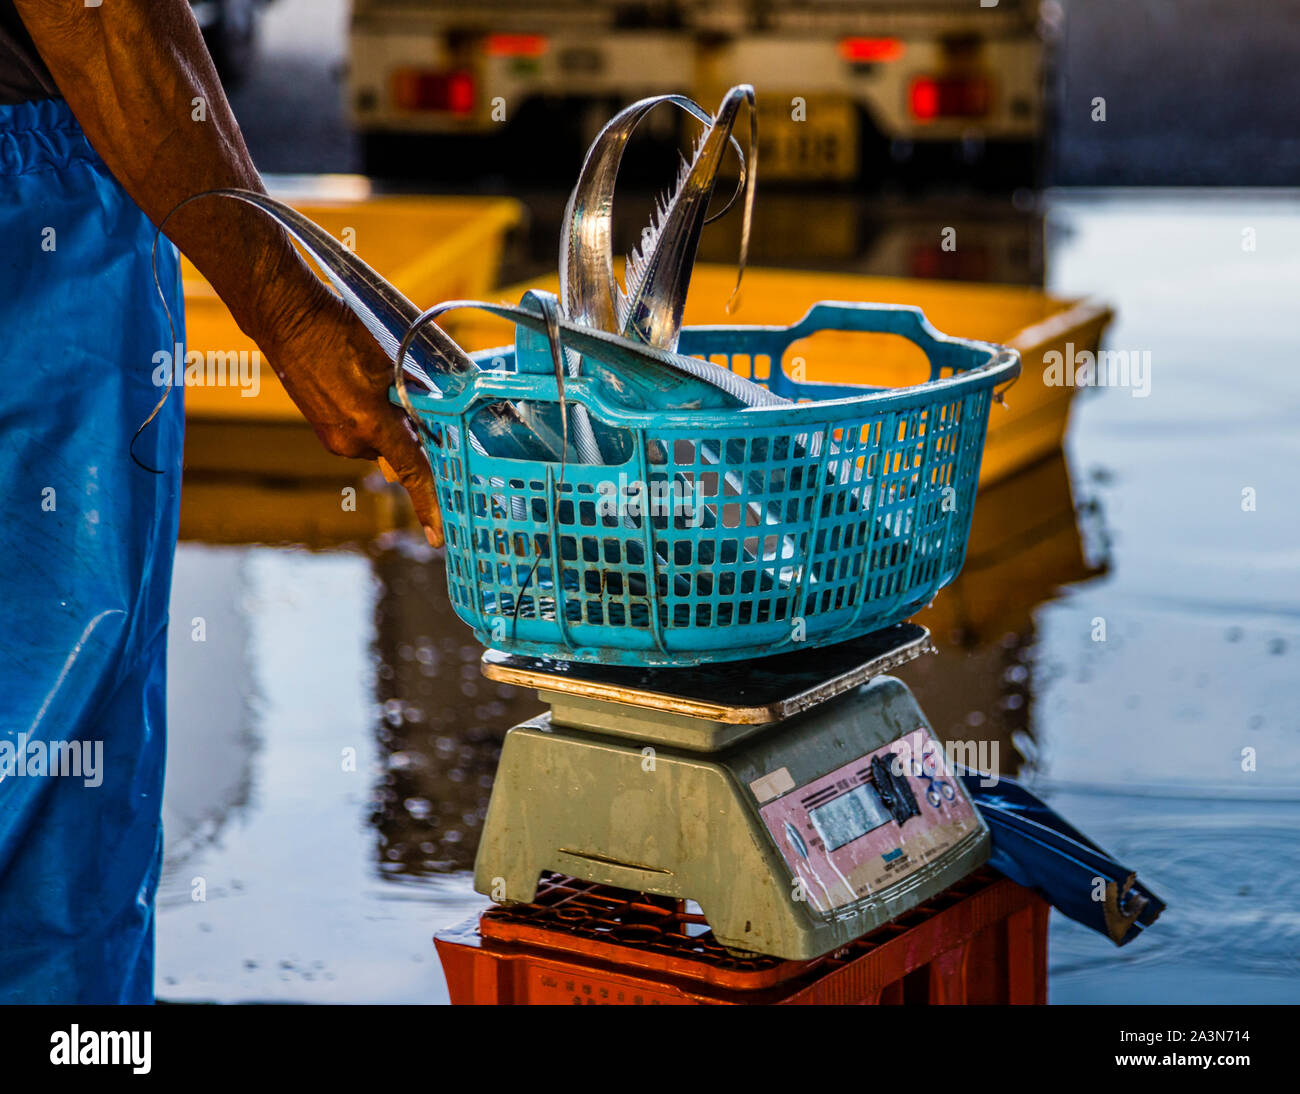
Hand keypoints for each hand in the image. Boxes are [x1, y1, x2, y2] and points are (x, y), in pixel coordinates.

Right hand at [264, 289, 443, 546]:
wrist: (284, 317)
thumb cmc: (335, 330)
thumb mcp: (385, 361)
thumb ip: (409, 396)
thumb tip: (428, 413)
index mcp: (370, 425)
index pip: (413, 474)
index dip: (429, 506)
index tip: (438, 537)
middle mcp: (350, 441)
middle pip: (398, 450)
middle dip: (407, 431)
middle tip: (402, 392)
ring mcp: (332, 436)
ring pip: (378, 439)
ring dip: (385, 418)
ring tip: (368, 376)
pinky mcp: (322, 427)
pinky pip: (359, 431)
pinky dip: (367, 415)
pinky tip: (355, 380)